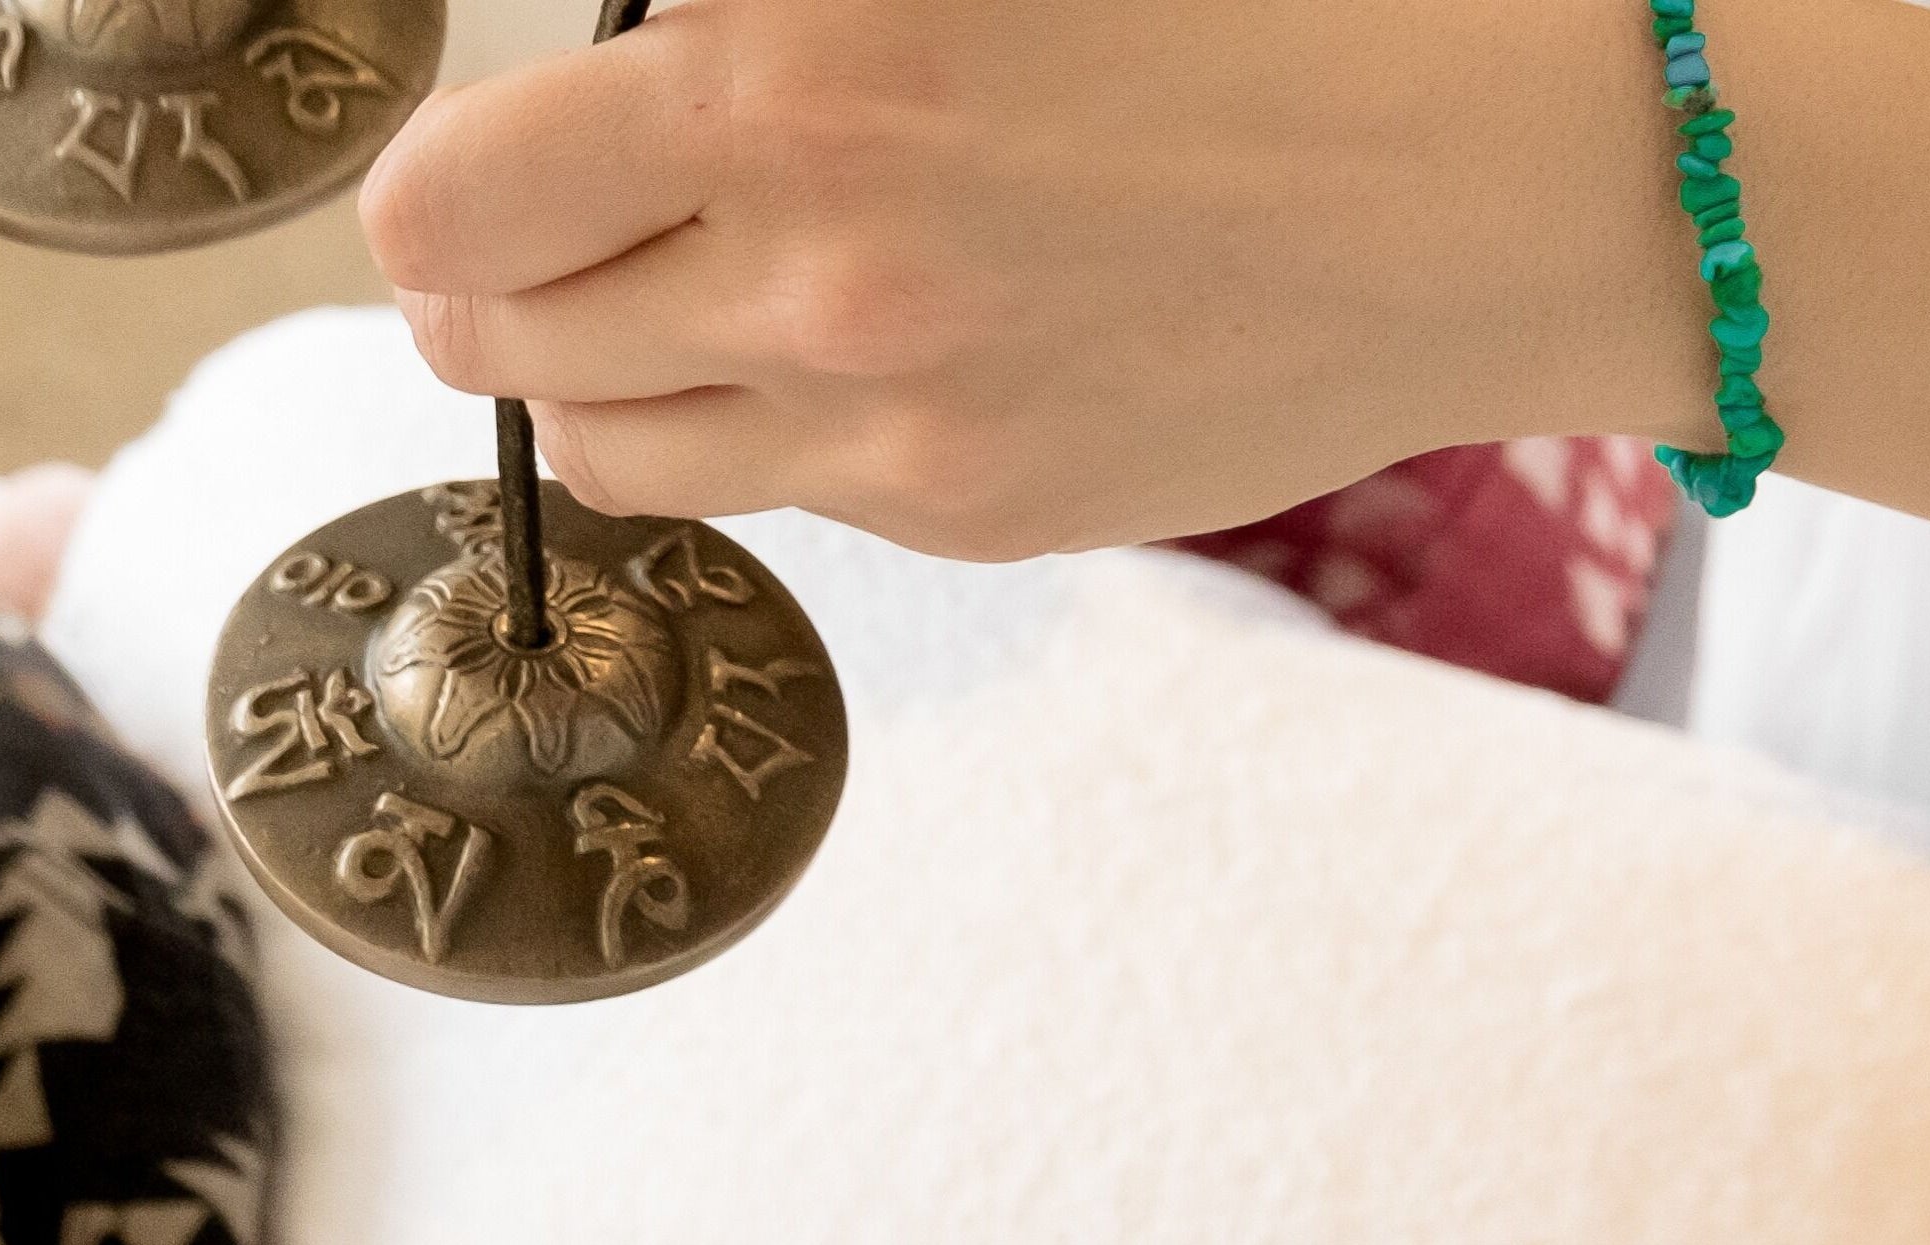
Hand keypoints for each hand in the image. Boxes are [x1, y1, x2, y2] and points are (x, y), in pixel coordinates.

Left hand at [358, 0, 1714, 556]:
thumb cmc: (1257, 3)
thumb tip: (627, 57)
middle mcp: (808, 233)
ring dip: (592, 371)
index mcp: (795, 38)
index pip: (455, 183)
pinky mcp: (965, 509)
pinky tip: (858, 348)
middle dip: (486, 279)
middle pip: (485, 327)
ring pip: (596, 442)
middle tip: (535, 235)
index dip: (446, 171)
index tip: (501, 144)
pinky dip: (763, 426)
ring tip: (673, 303)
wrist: (1483, 174)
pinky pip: (765, 494)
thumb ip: (767, 11)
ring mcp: (885, 402)